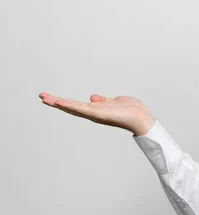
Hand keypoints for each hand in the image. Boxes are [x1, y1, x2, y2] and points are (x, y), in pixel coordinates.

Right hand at [39, 92, 155, 135]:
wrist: (140, 117)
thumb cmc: (131, 110)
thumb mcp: (115, 101)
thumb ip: (103, 101)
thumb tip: (92, 97)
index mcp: (97, 110)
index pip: (77, 105)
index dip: (64, 102)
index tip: (52, 98)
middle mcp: (93, 113)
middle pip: (71, 107)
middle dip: (56, 102)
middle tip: (42, 97)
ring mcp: (94, 114)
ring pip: (72, 108)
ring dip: (58, 103)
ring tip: (44, 98)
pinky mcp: (97, 113)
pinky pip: (80, 109)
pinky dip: (69, 106)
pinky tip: (58, 102)